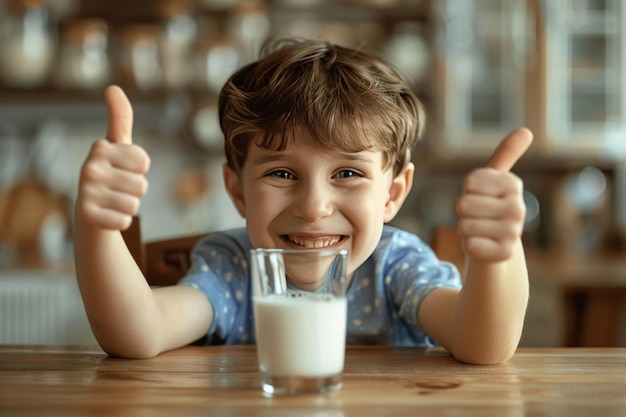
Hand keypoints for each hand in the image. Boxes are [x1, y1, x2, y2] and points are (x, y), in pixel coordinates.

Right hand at [76, 85, 150, 229]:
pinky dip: (121, 221)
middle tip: (117, 189)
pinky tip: (107, 215)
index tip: (123, 169)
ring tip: (112, 201)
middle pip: (142, 185)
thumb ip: (120, 118)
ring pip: (134, 204)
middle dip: (135, 190)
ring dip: (128, 206)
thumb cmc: (110, 173)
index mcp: (100, 148)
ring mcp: (86, 192)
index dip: (139, 169)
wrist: (89, 210)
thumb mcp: (117, 145)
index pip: (144, 162)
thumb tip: (112, 87)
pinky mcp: (87, 216)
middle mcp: (89, 168)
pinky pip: (124, 221)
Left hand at [456, 127, 532, 261]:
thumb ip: (505, 155)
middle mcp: (518, 208)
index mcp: (514, 184)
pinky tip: (482, 245)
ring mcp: (513, 232)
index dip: (468, 190)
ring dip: (465, 229)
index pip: (471, 181)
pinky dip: (469, 245)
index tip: (481, 196)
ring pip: (464, 225)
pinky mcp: (505, 254)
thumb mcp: (494, 180)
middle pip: (464, 204)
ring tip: (480, 230)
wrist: (496, 244)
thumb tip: (526, 130)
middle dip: (463, 212)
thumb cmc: (489, 206)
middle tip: (478, 217)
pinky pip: (469, 245)